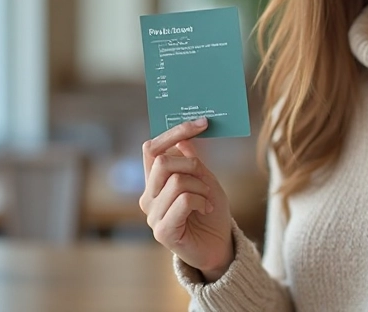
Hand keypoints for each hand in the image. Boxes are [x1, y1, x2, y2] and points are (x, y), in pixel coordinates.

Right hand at [140, 117, 233, 280]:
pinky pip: (183, 200)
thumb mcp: (205, 179)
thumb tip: (182, 138)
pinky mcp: (162, 231)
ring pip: (176, 181)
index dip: (175, 132)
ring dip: (200, 188)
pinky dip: (200, 201)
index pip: (152, 148)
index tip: (202, 122)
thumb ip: (191, 160)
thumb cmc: (210, 212)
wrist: (219, 245)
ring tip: (206, 201)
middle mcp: (148, 197)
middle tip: (205, 180)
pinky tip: (204, 210)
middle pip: (162, 161)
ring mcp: (152, 215)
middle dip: (192, 165)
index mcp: (154, 182)